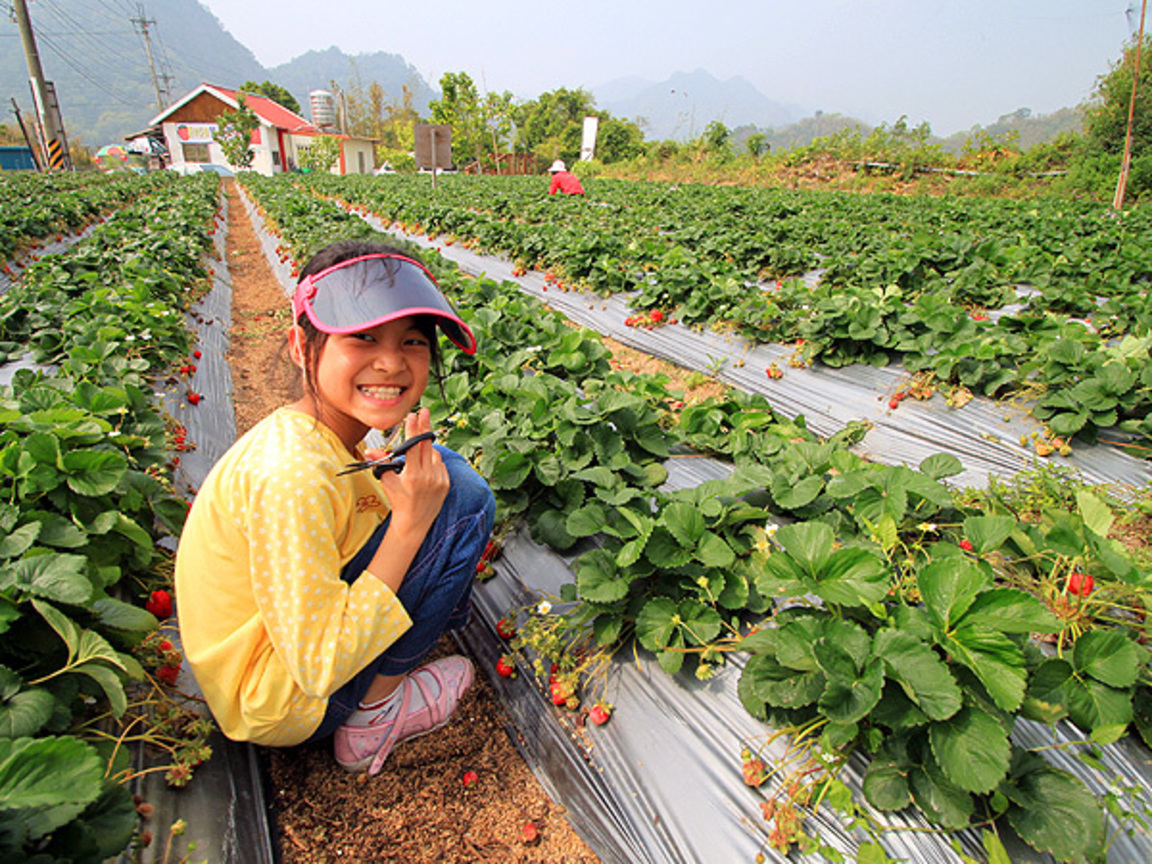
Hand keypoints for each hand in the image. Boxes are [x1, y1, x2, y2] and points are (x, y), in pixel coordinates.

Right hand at [373, 408, 448, 535]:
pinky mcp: (446, 483)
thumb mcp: (388, 482)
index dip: (414, 429)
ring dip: (427, 449)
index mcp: (413, 476)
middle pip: (427, 444)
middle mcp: (428, 477)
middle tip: (424, 411)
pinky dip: (433, 462)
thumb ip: (382, 463)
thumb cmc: (398, 501)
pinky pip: (440, 464)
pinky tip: (425, 468)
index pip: (414, 446)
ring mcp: (439, 480)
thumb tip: (369, 449)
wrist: (414, 523)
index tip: (412, 415)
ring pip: (434, 454)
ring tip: (418, 456)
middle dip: (424, 426)